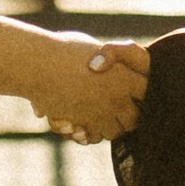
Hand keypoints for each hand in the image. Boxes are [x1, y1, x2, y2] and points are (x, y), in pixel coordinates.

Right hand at [22, 31, 150, 142]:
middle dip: (129, 116)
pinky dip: (89, 134)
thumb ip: (107, 60)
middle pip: (136, 118)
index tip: (134, 90)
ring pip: (115, 131)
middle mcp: (117, 98)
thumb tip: (109, 68)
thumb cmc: (62, 50)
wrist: (37, 64)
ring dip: (108, 126)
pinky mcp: (83, 126)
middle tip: (118, 109)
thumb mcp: (91, 48)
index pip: (147, 91)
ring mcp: (102, 115)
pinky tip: (80, 123)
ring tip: (97, 115)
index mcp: (125, 76)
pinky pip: (94, 137)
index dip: (141, 92)